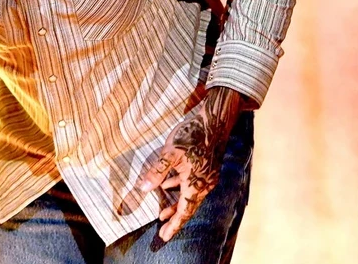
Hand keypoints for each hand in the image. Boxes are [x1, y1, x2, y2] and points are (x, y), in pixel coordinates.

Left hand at [138, 87, 241, 241]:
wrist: (214, 120)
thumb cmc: (192, 134)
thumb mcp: (169, 152)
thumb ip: (157, 172)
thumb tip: (143, 189)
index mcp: (196, 184)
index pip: (184, 211)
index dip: (173, 224)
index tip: (164, 236)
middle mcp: (205, 184)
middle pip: (188, 206)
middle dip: (174, 218)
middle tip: (162, 229)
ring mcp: (207, 176)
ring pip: (190, 195)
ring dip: (176, 203)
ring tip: (162, 212)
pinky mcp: (207, 167)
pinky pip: (193, 184)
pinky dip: (180, 188)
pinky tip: (169, 185)